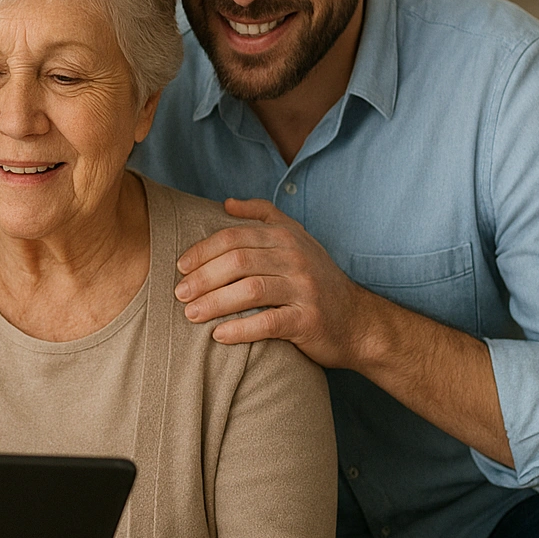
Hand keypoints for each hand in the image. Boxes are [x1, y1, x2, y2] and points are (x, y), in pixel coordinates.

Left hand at [174, 197, 373, 364]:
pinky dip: (239, 329)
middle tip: (179, 294)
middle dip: (203, 278)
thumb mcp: (297, 239)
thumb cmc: (317, 280)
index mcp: (286, 236)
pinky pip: (268, 323)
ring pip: (250, 290)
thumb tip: (226, 203)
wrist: (359, 322)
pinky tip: (218, 335)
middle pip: (238, 262)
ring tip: (191, 314)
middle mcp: (296, 258)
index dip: (202, 251)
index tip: (180, 267)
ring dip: (214, 303)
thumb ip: (263, 216)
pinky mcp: (309, 320)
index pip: (234, 237)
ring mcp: (304, 289)